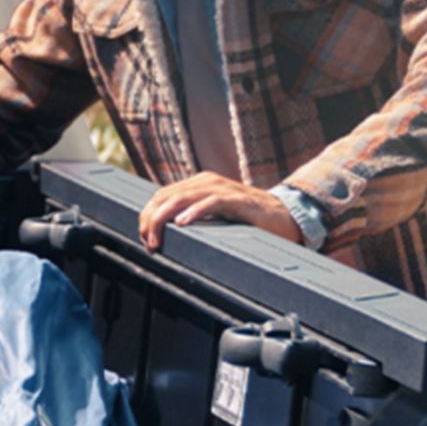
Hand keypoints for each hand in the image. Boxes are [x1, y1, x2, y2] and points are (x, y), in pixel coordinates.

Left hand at [138, 172, 299, 248]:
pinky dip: (195, 211)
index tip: (144, 239)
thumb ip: (193, 216)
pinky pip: (211, 202)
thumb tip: (165, 233)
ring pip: (182, 198)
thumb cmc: (247, 218)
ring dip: (164, 218)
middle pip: (166, 196)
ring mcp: (221, 189)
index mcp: (198, 184)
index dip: (147, 216)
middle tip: (148, 243)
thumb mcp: (213, 215)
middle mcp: (206, 182)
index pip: (161, 196)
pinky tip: (183, 223)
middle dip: (151, 220)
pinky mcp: (237, 199)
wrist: (282, 215)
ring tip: (157, 237)